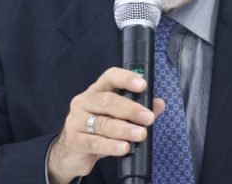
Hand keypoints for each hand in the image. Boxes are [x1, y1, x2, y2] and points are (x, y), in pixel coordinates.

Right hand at [47, 67, 165, 182]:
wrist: (71, 153)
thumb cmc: (98, 130)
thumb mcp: (117, 118)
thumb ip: (138, 109)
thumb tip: (159, 103)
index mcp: (96, 91)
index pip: (109, 77)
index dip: (126, 78)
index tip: (143, 85)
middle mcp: (84, 102)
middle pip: (107, 101)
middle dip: (130, 109)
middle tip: (148, 118)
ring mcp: (76, 121)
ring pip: (102, 123)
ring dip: (124, 129)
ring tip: (140, 135)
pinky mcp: (74, 141)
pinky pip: (94, 142)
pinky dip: (111, 146)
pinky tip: (124, 148)